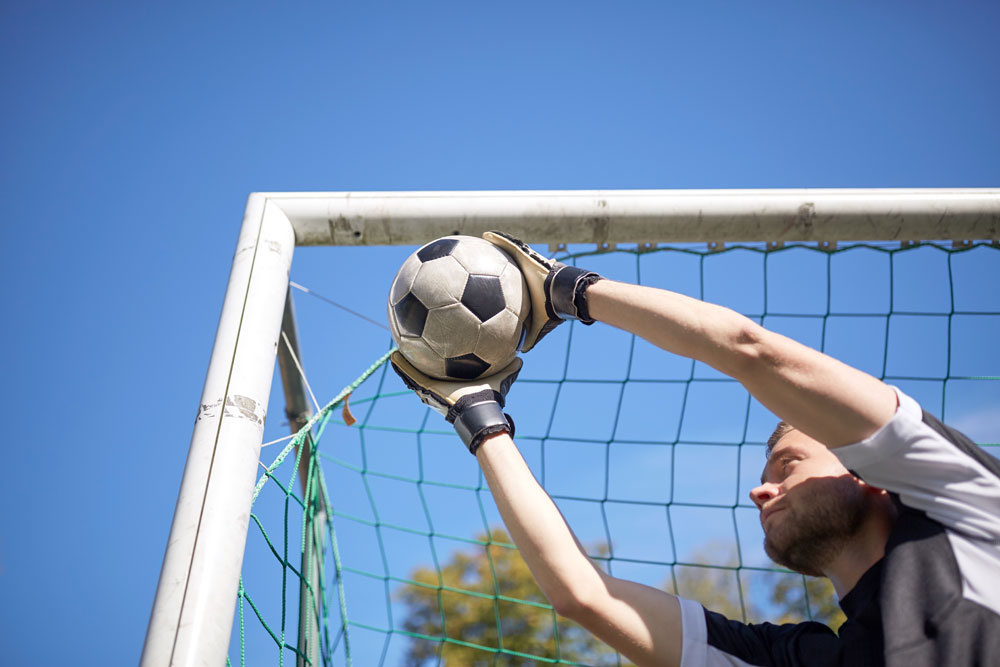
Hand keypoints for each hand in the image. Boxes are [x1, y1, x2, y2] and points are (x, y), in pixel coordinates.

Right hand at [390, 351, 520, 453]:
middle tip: (412, 347)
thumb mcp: (500, 378)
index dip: (441, 362)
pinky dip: (401, 366)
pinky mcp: (426, 388)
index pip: (445, 370)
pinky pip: (411, 376)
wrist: (478, 409)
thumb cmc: (489, 397)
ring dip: (405, 363)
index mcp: (455, 384)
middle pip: (426, 372)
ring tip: (397, 349)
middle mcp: (441, 386)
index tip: (438, 351)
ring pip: (414, 373)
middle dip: (419, 362)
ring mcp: (432, 389)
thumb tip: (521, 357)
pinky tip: (393, 355)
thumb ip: (509, 368)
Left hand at [483, 231, 603, 351]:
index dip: (497, 283)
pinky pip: (510, 244)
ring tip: (480, 239)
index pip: (508, 284)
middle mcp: (523, 273)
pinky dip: (499, 239)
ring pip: (507, 250)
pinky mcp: (526, 255)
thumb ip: (528, 336)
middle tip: (477, 258)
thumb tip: (520, 352)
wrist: (563, 295)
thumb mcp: (536, 325)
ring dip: (496, 245)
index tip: (484, 285)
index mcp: (523, 288)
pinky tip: (486, 234)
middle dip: (493, 260)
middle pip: (505, 264)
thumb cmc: (550, 309)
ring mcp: (525, 262)